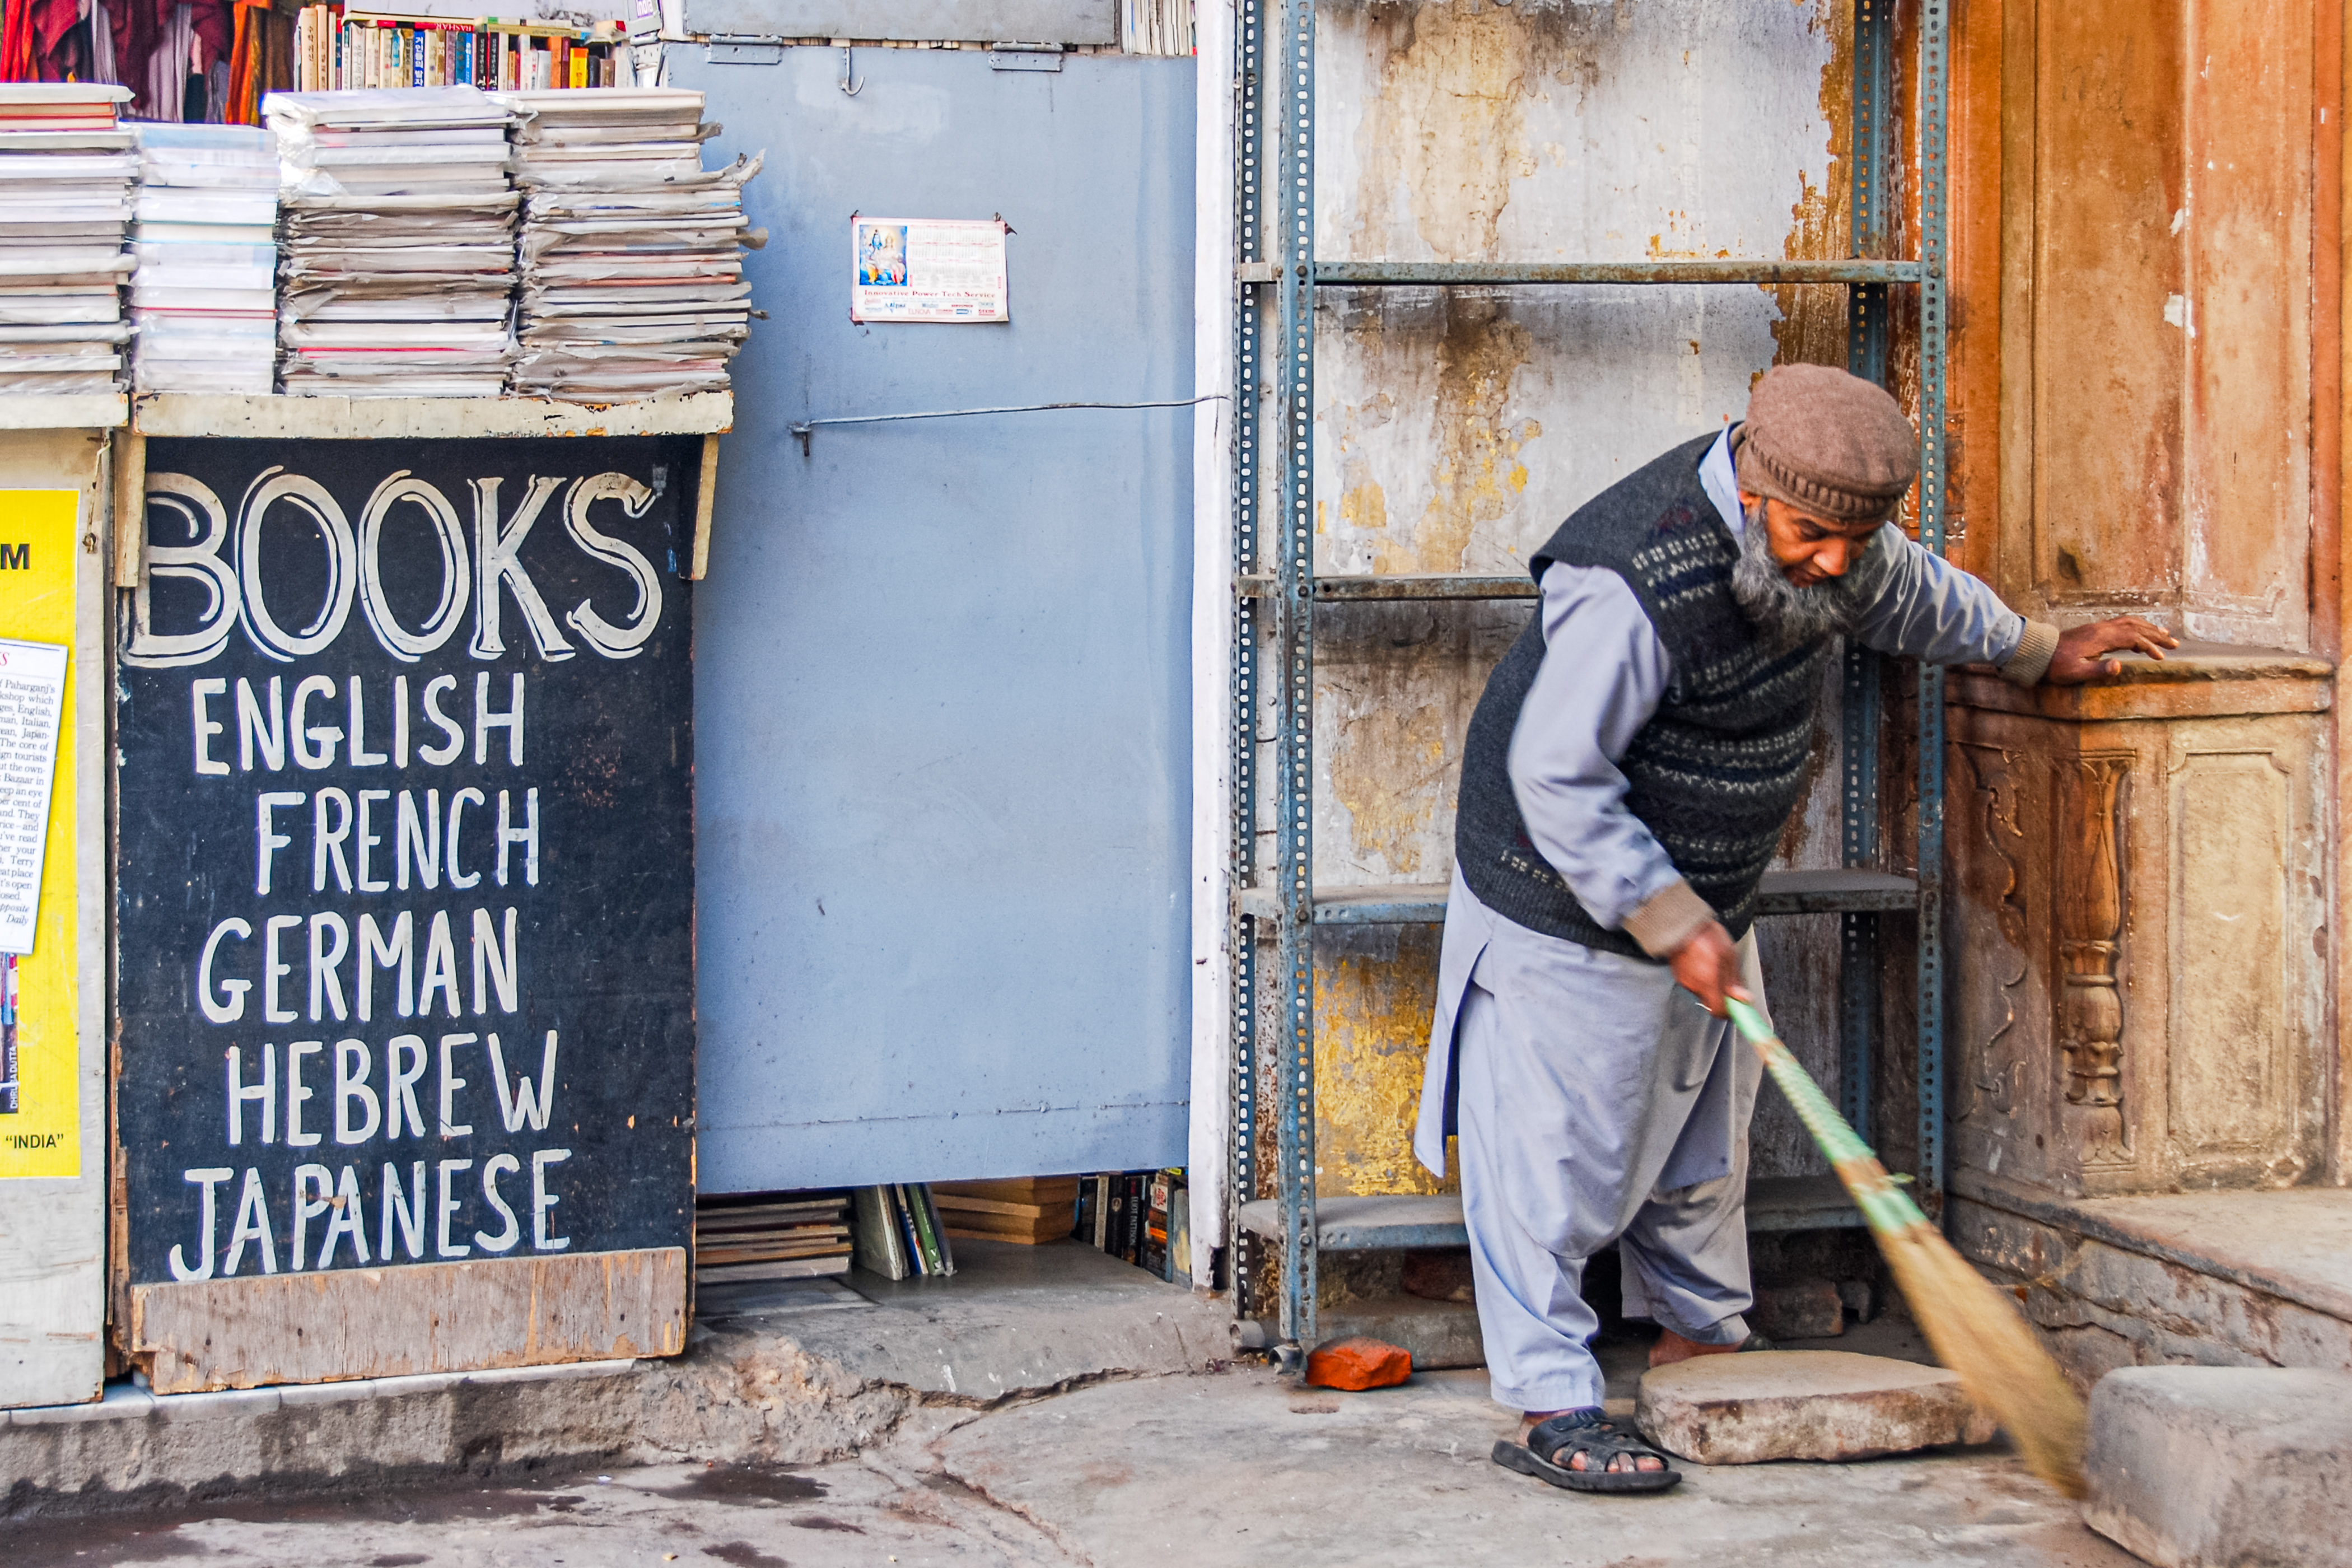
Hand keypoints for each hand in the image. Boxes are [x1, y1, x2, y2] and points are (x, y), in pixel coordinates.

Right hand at [1668, 921, 1748, 1017]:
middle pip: (1711, 1001)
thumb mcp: (1729, 955)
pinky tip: (1702, 962)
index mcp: (1708, 981)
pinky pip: (1693, 982)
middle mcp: (1694, 985)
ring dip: (1710, 984)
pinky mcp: (1678, 975)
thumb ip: (1734, 979)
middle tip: (1726, 978)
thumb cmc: (1706, 935)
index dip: (1728, 1011)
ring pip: (1702, 991)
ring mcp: (1684, 980)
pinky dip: (1700, 976)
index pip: (1718, 1011)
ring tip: (1713, 965)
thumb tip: (1742, 998)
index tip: (1736, 1005)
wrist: (1681, 922)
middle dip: (1720, 994)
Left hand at [2047, 616, 2177, 683]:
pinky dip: (2135, 628)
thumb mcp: (2075, 672)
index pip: (2133, 639)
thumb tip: (2119, 666)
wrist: (2037, 652)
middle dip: (2156, 635)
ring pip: (2129, 623)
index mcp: (2101, 638)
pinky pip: (2120, 625)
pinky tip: (2139, 638)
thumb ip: (2097, 670)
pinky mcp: (2094, 630)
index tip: (2161, 658)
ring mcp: (2098, 627)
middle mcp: (2102, 629)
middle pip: (2135, 627)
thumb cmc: (2055, 665)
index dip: (2149, 647)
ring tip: (2165, 635)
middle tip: (2175, 644)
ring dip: (2148, 629)